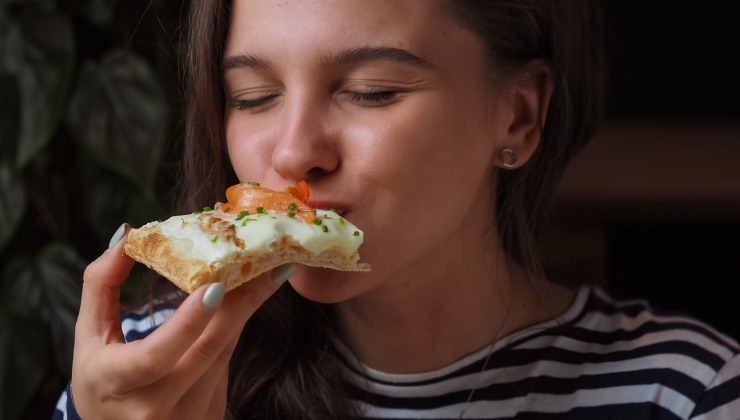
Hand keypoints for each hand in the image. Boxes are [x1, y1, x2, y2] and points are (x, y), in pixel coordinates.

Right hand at [70, 223, 293, 418]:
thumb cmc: (101, 381)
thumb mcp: (88, 338)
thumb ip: (101, 286)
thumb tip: (126, 233)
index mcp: (118, 384)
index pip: (156, 356)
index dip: (187, 323)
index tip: (216, 287)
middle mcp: (156, 406)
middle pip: (208, 349)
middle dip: (242, 303)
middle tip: (269, 265)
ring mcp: (189, 416)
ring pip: (226, 351)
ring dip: (248, 308)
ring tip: (272, 272)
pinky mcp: (212, 414)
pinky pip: (228, 361)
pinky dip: (238, 325)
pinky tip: (252, 297)